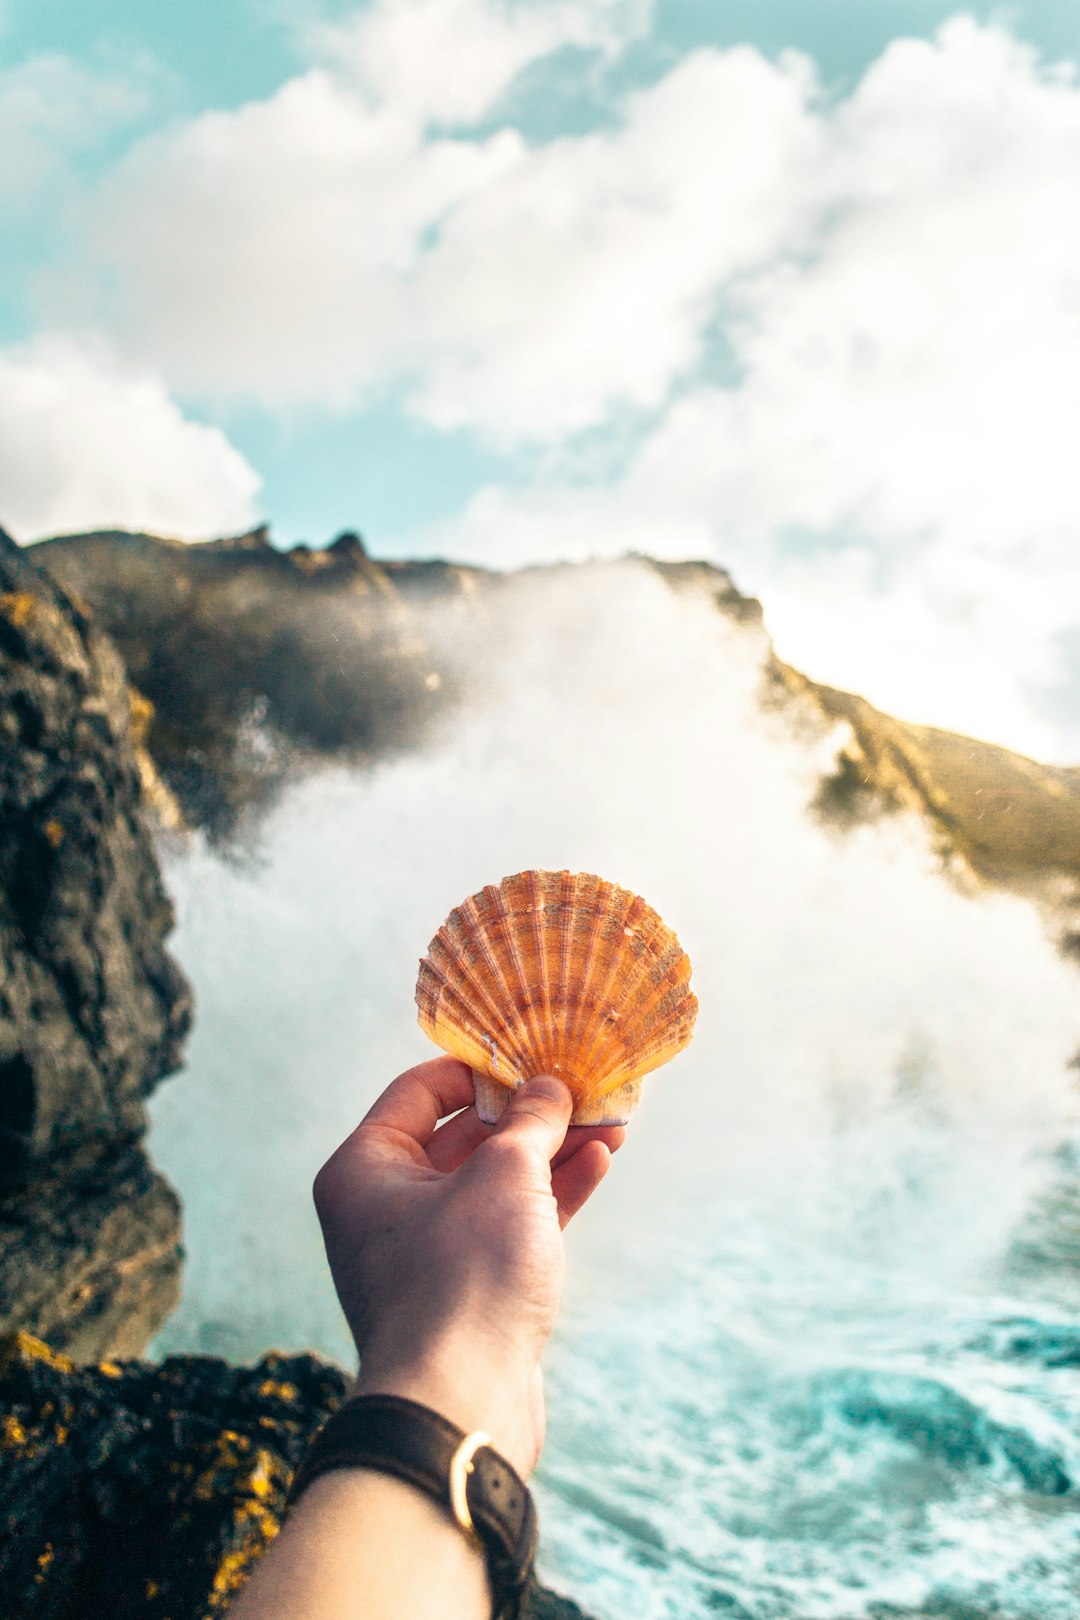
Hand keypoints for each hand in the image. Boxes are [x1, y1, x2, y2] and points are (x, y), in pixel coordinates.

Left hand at [312, 1058, 624, 1476]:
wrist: (461, 1407)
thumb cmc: (464, 1278)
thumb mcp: (504, 1176)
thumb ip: (530, 1121)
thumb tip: (548, 1087)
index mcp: (364, 1168)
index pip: (420, 1089)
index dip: (480, 1064)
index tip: (532, 1048)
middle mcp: (385, 1205)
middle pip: (463, 1134)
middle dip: (529, 1111)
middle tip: (585, 1085)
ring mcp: (428, 1249)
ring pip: (495, 1180)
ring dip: (551, 1149)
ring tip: (611, 1121)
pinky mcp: (469, 1288)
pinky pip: (510, 1222)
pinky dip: (550, 1193)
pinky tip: (598, 1163)